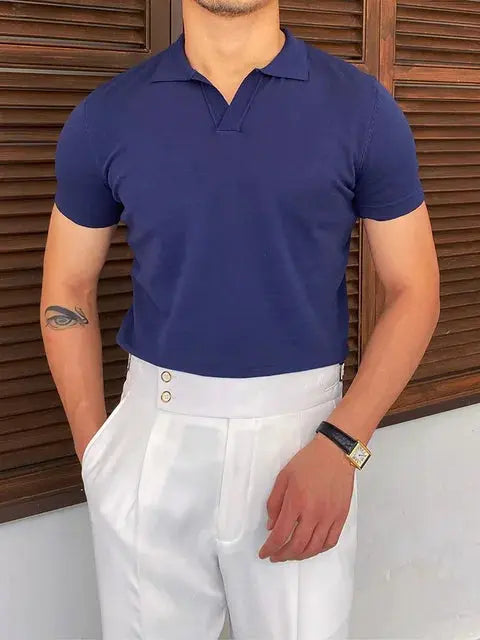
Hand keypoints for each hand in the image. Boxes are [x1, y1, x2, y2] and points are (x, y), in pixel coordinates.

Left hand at [258, 434, 354, 561]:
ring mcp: (330, 517)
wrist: (336, 454)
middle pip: (297, 545)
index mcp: (296, 502)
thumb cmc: (307, 462)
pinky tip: (311, 548)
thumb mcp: (283, 477)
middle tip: (275, 556)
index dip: (270, 547)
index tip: (264, 553)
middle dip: (283, 555)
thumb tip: (271, 526)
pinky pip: (330, 541)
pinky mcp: (341, 517)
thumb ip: (274, 503)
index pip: (281, 534)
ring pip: (314, 548)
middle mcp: (314, 513)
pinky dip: (319, 550)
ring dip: (300, 556)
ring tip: (290, 554)